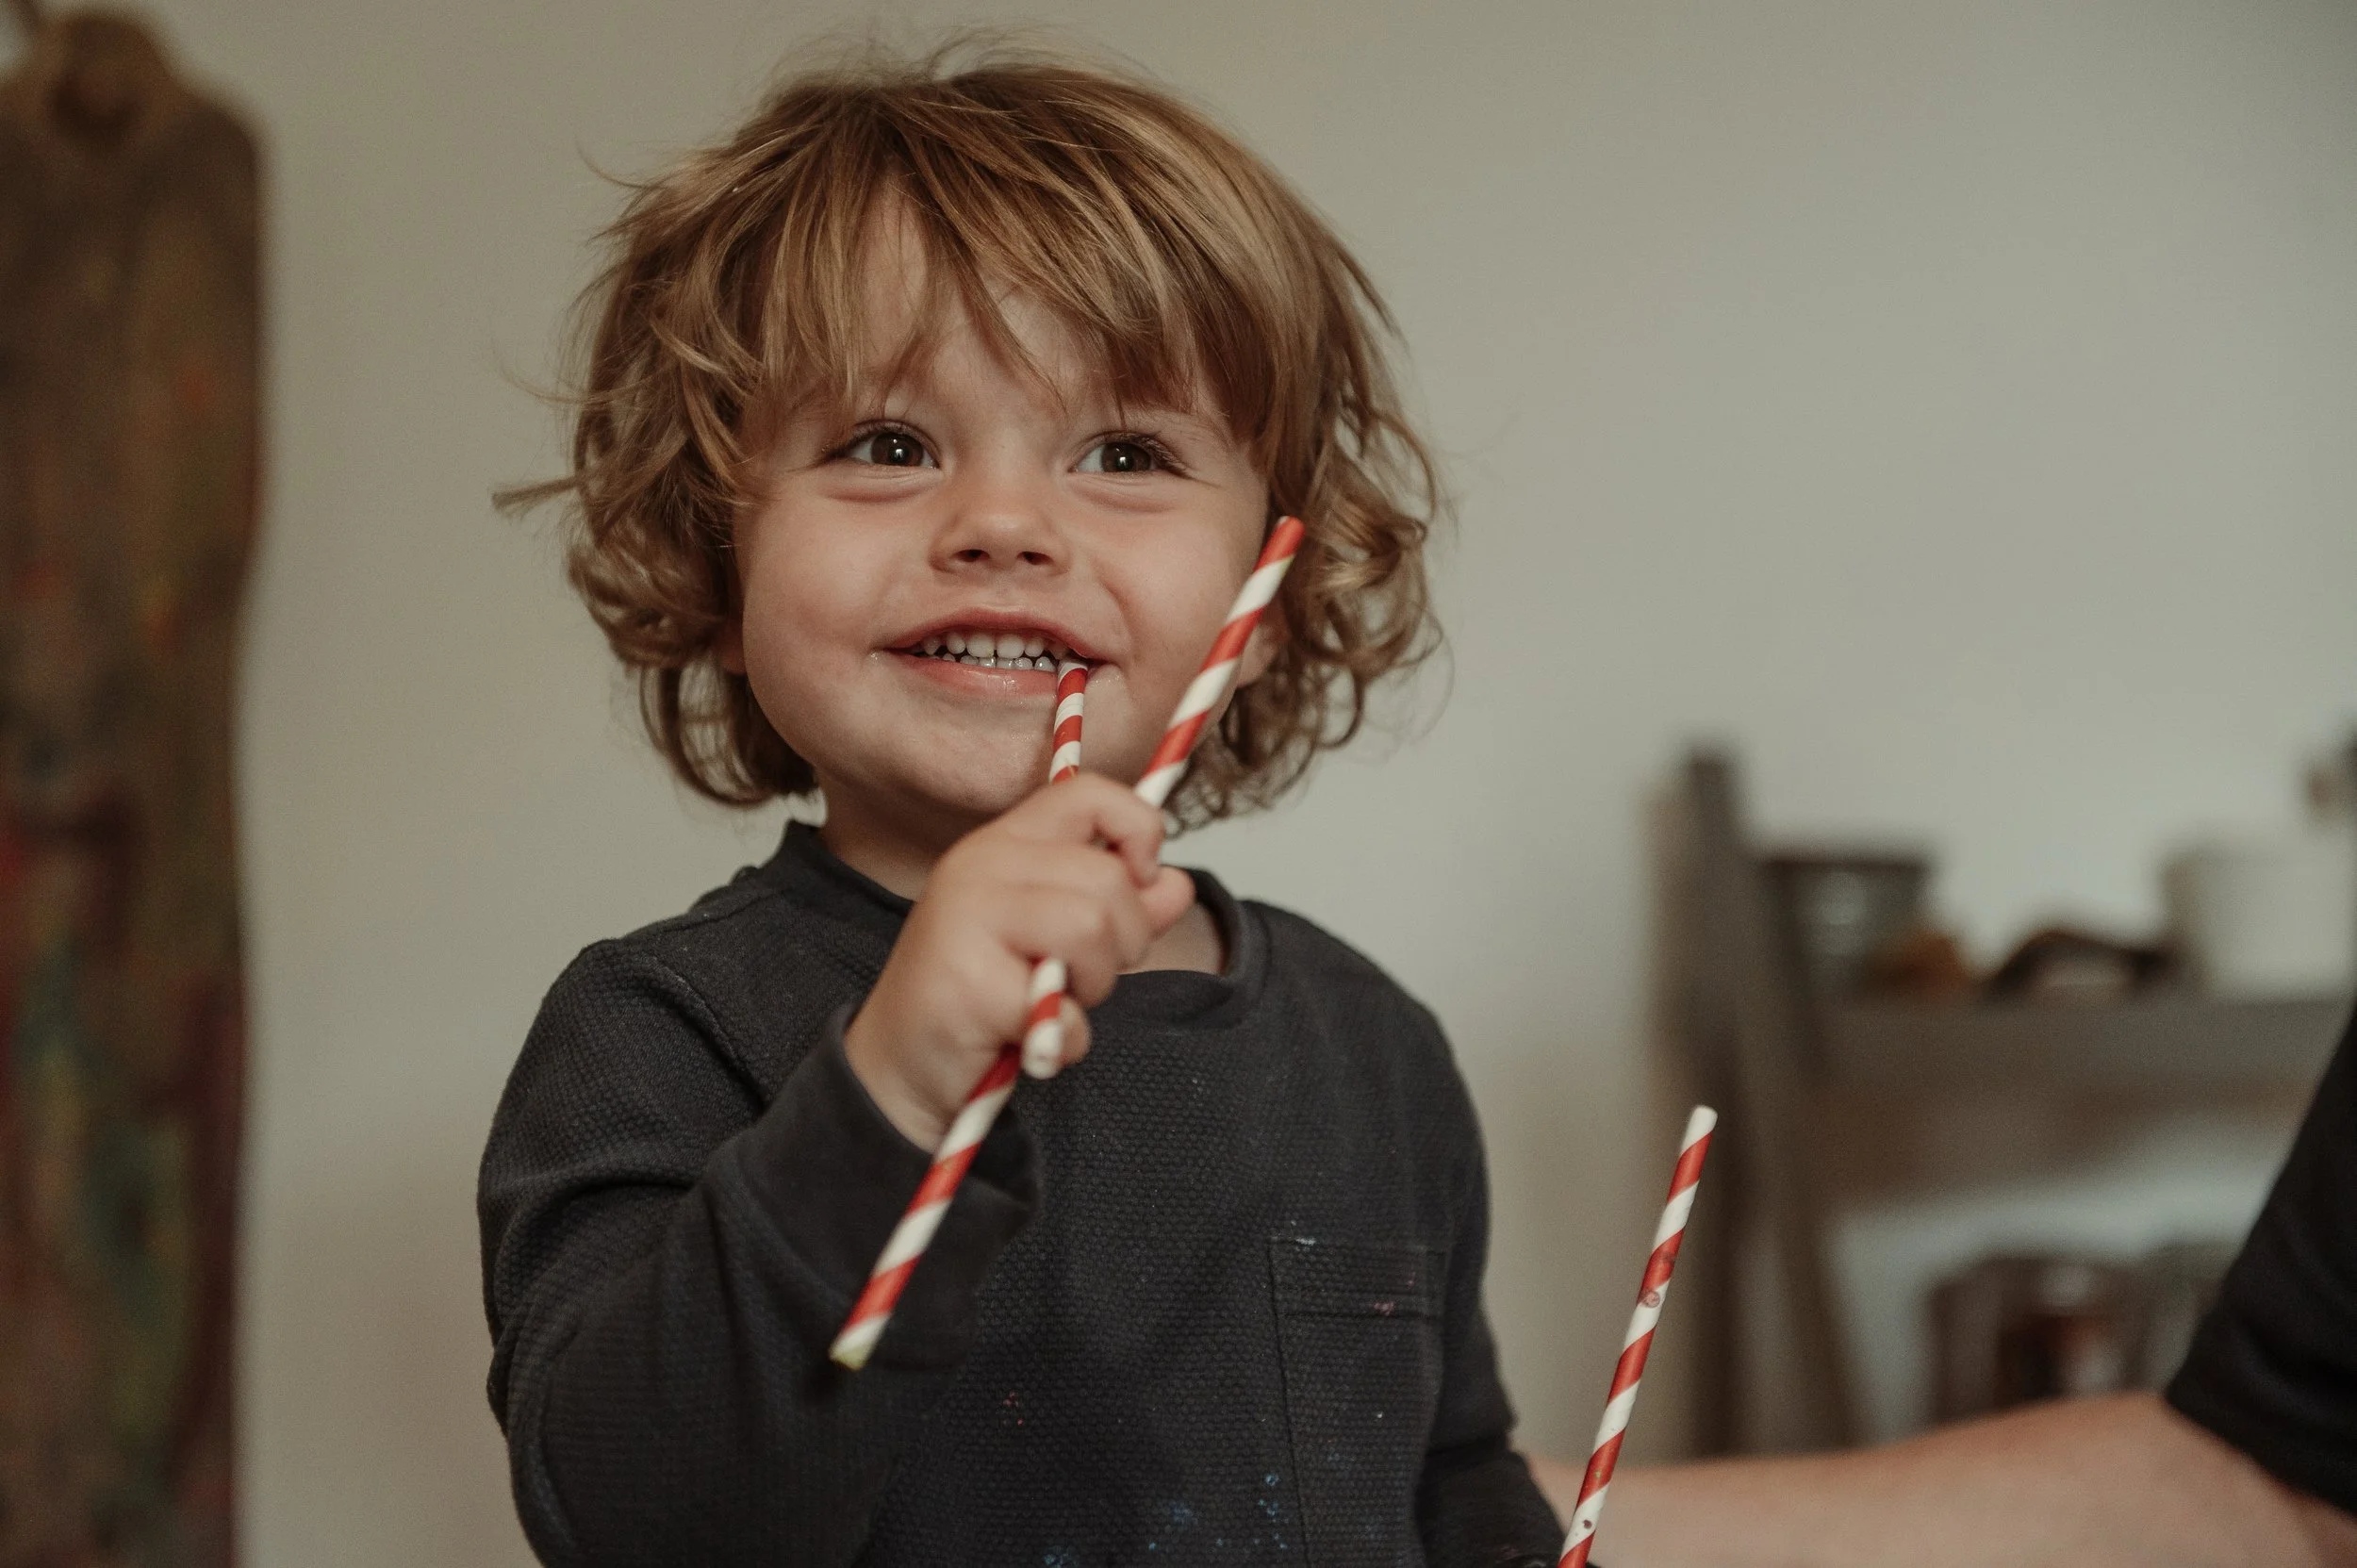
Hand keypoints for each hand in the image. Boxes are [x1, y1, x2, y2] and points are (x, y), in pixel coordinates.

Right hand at [842, 774, 1196, 1147]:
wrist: (901, 1065)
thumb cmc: (979, 995)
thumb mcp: (1059, 940)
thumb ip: (1120, 907)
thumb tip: (1175, 883)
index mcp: (1004, 842)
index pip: (1091, 795)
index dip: (1139, 835)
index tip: (1137, 884)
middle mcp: (980, 864)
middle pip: (1110, 881)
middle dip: (1121, 943)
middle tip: (1079, 975)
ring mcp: (966, 917)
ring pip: (1092, 927)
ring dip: (1094, 987)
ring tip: (1051, 1000)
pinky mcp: (966, 981)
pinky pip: (1065, 1008)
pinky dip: (1066, 1040)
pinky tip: (1029, 1041)